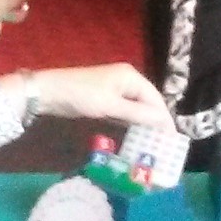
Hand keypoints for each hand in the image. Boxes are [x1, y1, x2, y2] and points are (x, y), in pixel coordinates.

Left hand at [16, 64, 173, 135]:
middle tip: (164, 144)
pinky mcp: (105, 100)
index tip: (172, 139)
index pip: (155, 98)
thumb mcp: (111, 106)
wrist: (48, 92)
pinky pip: (125, 112)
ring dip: (144, 124)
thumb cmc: (81, 95)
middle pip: (148, 103)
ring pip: (137, 108)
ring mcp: (115, 90)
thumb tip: (165, 123)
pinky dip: (131, 123)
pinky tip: (136, 136)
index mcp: (131, 76)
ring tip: (154, 144)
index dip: (164, 118)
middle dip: (156, 122)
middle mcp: (126, 80)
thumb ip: (138, 114)